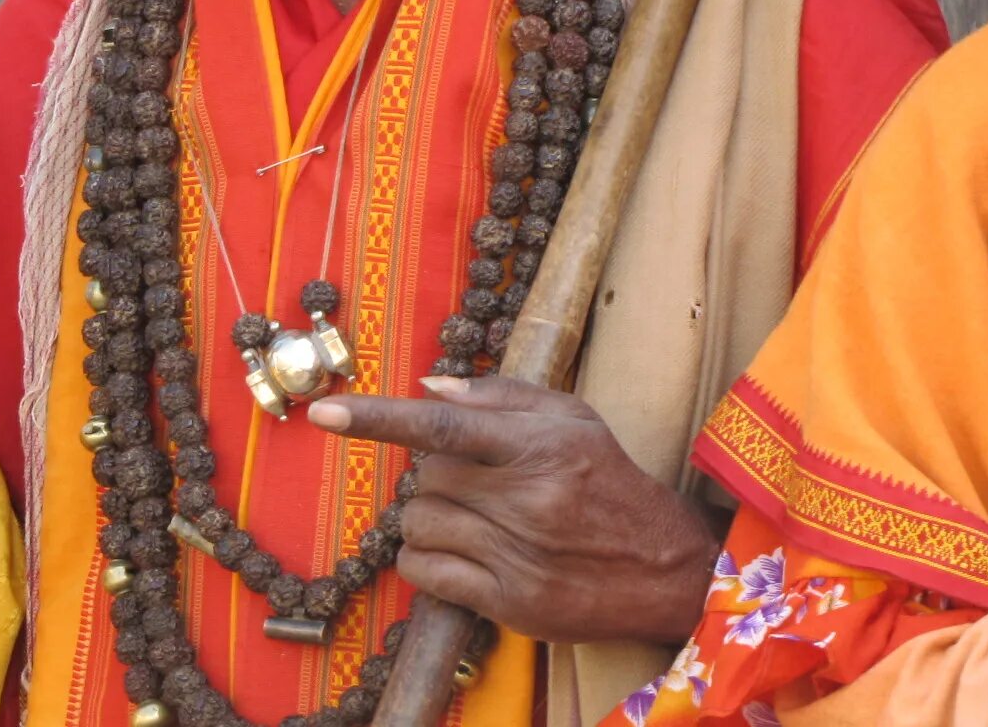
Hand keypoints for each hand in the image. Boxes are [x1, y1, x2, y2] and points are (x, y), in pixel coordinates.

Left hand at [307, 375, 720, 643]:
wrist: (663, 567)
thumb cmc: (609, 481)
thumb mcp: (572, 419)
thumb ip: (500, 396)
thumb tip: (428, 387)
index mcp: (540, 446)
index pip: (444, 427)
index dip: (379, 418)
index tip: (325, 413)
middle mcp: (527, 501)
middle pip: (426, 475)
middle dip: (436, 473)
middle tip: (475, 480)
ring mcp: (515, 555)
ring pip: (418, 523)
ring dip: (429, 515)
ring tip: (473, 517)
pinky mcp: (508, 602)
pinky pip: (423, 573)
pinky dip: (424, 558)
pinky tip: (459, 551)